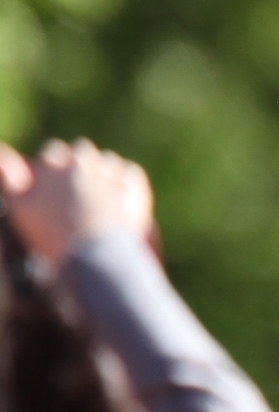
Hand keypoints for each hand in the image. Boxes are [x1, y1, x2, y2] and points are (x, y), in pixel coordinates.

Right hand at [0, 138, 155, 266]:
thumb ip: (9, 180)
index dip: (56, 172)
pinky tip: (122, 203)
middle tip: (82, 199)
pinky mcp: (133, 186)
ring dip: (105, 175)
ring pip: (108, 162)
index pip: (54, 154)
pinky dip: (128, 185)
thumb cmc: (52, 235)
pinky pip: (131, 175)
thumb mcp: (20, 209)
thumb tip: (2, 156)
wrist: (94, 257)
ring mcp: (110, 172)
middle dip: (81, 170)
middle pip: (82, 154)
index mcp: (54, 164)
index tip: (58, 191)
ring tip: (103, 203)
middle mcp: (82, 161)